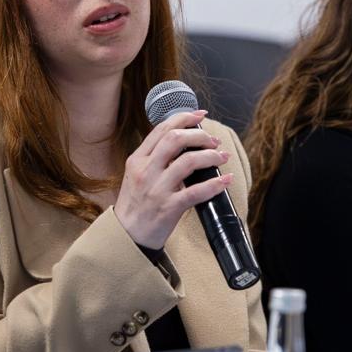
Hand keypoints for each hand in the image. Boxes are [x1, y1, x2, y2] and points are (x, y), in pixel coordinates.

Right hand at [113, 110, 230, 249]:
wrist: (126, 236)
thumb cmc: (134, 206)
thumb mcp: (136, 176)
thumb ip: (153, 160)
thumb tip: (181, 144)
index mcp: (137, 160)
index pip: (161, 130)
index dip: (183, 118)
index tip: (199, 115)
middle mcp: (145, 171)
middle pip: (175, 140)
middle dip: (199, 135)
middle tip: (213, 141)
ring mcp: (157, 189)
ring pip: (188, 161)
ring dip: (211, 156)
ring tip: (221, 158)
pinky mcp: (168, 207)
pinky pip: (196, 191)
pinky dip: (214, 184)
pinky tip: (224, 180)